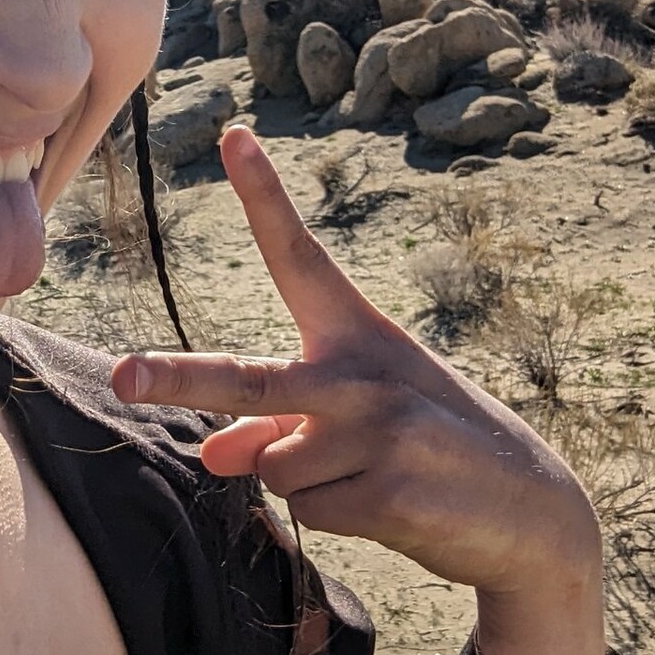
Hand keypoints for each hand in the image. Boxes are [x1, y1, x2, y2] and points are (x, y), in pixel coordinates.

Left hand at [111, 123, 612, 654]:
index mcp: (357, 334)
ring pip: (272, 467)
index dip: (263, 196)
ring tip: (374, 479)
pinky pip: (308, 512)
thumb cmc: (432, 453)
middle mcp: (360, 374)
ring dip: (306, 484)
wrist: (532, 516)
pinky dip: (336, 520)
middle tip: (122, 374)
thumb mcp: (359, 423)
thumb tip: (210, 456)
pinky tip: (392, 509)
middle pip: (247, 378)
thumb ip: (279, 427)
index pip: (300, 255)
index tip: (233, 134)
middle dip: (178, 379)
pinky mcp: (387, 490)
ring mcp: (376, 430)